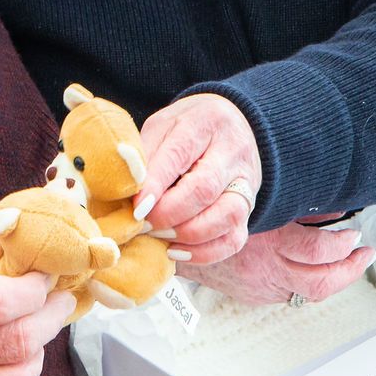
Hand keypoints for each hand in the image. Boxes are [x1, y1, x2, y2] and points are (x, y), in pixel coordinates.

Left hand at [132, 93, 260, 265]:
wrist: (229, 127)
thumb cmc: (185, 130)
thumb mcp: (161, 127)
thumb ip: (145, 155)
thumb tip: (126, 191)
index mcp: (205, 123)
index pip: (179, 155)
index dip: (156, 185)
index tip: (136, 209)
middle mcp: (232, 152)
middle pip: (205, 188)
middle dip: (169, 213)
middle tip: (144, 225)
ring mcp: (246, 182)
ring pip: (227, 215)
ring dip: (188, 234)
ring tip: (160, 237)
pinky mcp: (248, 209)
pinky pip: (234, 239)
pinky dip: (205, 252)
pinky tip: (178, 251)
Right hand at [184, 220, 375, 304]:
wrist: (170, 240)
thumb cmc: (207, 214)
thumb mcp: (254, 202)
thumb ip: (293, 207)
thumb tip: (333, 208)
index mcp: (266, 244)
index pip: (318, 250)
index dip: (342, 244)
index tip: (356, 234)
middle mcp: (265, 272)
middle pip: (321, 283)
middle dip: (350, 270)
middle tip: (365, 255)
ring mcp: (260, 288)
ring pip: (308, 294)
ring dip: (333, 279)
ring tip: (349, 263)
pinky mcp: (253, 295)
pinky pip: (289, 294)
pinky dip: (307, 283)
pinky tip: (315, 270)